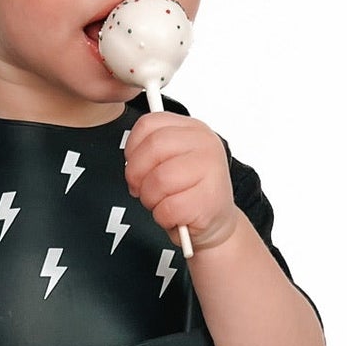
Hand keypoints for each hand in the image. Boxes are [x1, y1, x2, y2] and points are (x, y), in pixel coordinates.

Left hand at [124, 112, 237, 252]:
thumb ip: (152, 150)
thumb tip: (131, 160)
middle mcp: (205, 143)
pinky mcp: (210, 198)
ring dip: (151, 198)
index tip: (136, 166)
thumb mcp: (171, 161)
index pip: (148, 124)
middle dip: (137, 174)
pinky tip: (175, 216)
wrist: (216, 221)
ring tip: (162, 203)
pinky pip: (169, 208)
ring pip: (159, 179)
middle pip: (153, 147)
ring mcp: (211, 169)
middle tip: (142, 189)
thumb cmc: (189, 192)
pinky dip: (164, 217)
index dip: (132, 149)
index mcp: (192, 129)